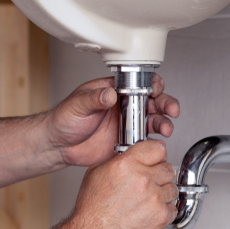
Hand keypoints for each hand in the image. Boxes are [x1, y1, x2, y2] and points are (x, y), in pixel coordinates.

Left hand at [45, 74, 179, 166]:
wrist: (58, 146)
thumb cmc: (64, 119)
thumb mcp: (77, 105)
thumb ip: (95, 98)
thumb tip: (110, 93)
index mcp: (114, 91)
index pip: (139, 83)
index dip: (152, 84)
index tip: (157, 89)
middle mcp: (124, 106)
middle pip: (153, 101)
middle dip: (166, 104)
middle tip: (171, 110)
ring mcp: (127, 124)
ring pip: (153, 120)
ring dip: (163, 122)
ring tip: (166, 128)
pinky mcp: (127, 142)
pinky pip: (145, 140)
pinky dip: (154, 141)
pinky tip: (156, 142)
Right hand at [70, 140, 177, 228]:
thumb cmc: (92, 209)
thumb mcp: (97, 173)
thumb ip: (119, 160)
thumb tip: (133, 154)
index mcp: (128, 164)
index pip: (158, 148)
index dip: (156, 154)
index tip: (155, 159)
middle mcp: (143, 179)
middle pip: (168, 168)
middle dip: (160, 174)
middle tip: (150, 182)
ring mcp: (155, 197)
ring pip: (173, 188)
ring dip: (163, 193)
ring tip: (147, 200)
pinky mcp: (161, 216)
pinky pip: (173, 208)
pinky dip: (164, 211)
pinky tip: (149, 212)